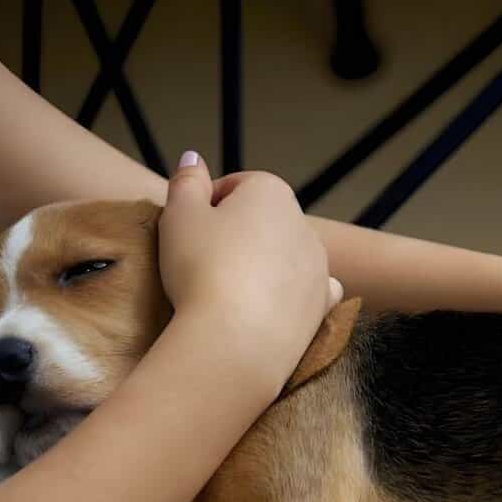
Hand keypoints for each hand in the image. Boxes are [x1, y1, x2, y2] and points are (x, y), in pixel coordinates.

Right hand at [159, 154, 341, 359]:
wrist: (234, 341)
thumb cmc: (200, 270)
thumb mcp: (179, 216)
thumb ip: (186, 182)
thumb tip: (194, 159)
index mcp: (271, 191)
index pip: (234, 187)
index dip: (205, 208)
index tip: (187, 234)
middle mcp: (303, 223)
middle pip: (262, 222)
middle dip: (236, 237)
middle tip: (203, 264)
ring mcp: (318, 265)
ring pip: (285, 255)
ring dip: (263, 265)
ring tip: (230, 291)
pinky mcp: (322, 304)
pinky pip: (309, 290)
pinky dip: (292, 294)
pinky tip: (271, 305)